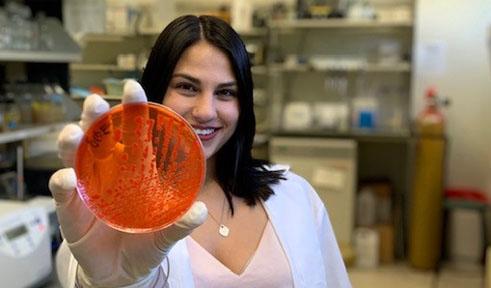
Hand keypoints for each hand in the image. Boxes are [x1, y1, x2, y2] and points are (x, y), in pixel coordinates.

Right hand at [49, 80, 207, 286]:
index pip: (132, 136)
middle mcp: (107, 173)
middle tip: (96, 103)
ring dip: (71, 143)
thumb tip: (201, 210)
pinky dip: (62, 184)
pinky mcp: (71, 212)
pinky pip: (63, 194)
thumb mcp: (166, 233)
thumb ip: (181, 223)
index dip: (131, 112)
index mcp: (132, 171)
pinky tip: (67, 178)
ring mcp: (87, 190)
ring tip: (74, 134)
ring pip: (74, 158)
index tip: (133, 87)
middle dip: (95, 117)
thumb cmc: (145, 243)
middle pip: (98, 138)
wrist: (124, 271)